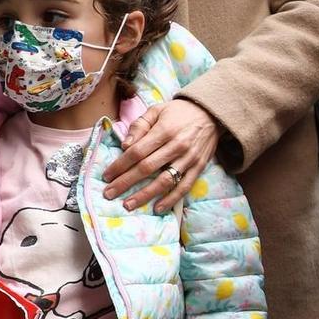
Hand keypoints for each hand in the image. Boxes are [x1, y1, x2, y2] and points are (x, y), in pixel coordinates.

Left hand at [102, 99, 221, 213]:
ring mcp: (189, 159)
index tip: (106, 176)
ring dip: (145, 195)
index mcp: (164, 130)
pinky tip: (157, 208)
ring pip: (164, 181)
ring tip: (128, 205)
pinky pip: (184, 187)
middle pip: (147, 168)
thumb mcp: (157, 110)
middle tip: (109, 194)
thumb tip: (125, 145)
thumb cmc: (179, 112)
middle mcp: (177, 146)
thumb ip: (139, 125)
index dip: (120, 165)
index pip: (137, 152)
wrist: (212, 113)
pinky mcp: (199, 167)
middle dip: (125, 183)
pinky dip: (171, 200)